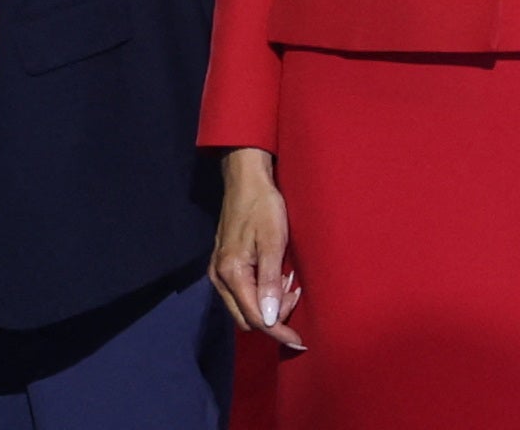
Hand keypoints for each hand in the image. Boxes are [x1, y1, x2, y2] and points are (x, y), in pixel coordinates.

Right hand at [210, 148, 304, 349]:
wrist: (246, 180)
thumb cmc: (263, 207)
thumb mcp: (273, 242)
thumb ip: (270, 282)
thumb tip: (270, 319)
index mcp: (231, 273)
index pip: (255, 317)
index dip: (278, 331)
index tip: (300, 339)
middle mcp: (219, 278)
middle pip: (247, 318)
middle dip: (274, 318)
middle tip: (296, 297)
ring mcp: (219, 272)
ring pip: (244, 308)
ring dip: (268, 306)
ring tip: (289, 286)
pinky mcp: (224, 266)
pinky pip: (242, 294)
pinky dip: (261, 295)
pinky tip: (278, 280)